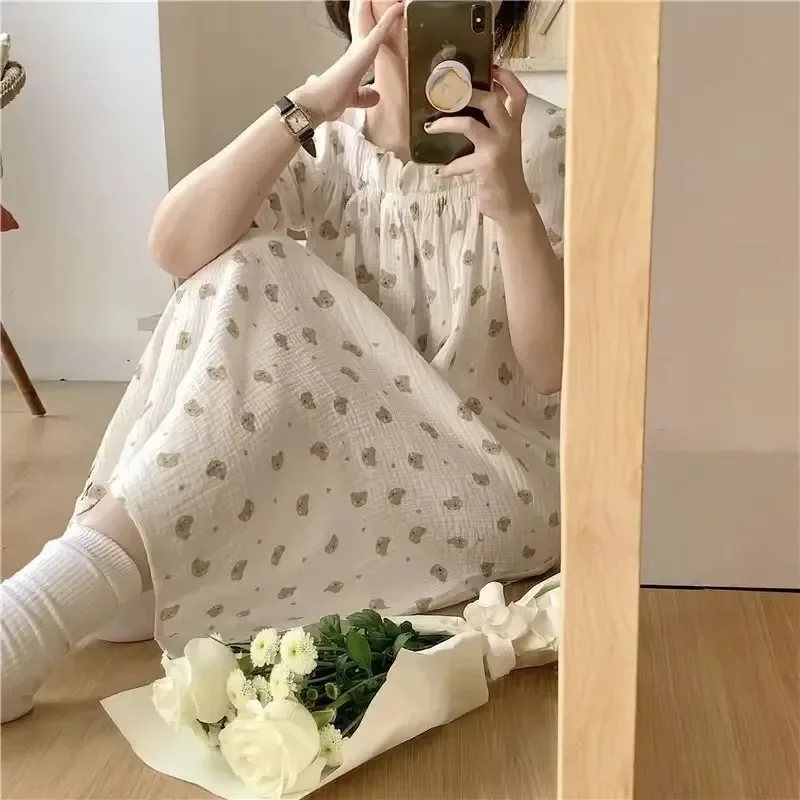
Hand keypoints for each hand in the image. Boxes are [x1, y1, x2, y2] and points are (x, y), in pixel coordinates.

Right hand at [291, 0, 403, 124]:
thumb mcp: (353, 98)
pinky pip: (380, 31)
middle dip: (364, 5)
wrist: (319, 103)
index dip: (368, 19)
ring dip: (370, 4)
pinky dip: (390, 19)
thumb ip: (364, 96)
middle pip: (362, 19)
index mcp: (354, 59)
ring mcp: (359, 48)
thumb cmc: (329, 100)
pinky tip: (398, 8)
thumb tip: (375, 96)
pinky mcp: (364, 51)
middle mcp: (356, 50)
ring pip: (369, 19)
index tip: (371, 7)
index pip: (363, 34)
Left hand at [425, 67, 534, 223]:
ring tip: (430, 127)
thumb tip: (463, 111)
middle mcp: (508, 132)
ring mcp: (497, 147)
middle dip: (467, 92)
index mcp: (514, 125)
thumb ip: (491, 128)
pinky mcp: (485, 165)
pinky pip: (460, 161)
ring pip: (469, 124)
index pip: (518, 94)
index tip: (491, 66)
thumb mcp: (502, 146)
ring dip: (446, 123)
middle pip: (491, 100)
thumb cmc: (503, 174)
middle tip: (446, 92)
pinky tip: (440, 171)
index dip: (507, 77)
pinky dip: (448, 167)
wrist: (511, 205)